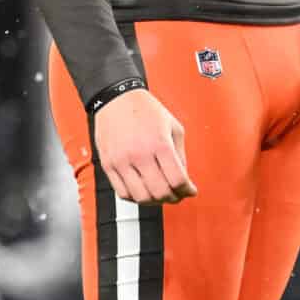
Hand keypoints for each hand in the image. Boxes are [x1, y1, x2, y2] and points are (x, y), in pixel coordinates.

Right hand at [94, 87, 193, 202]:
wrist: (116, 97)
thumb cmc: (145, 110)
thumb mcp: (173, 126)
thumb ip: (180, 155)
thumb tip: (183, 180)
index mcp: (159, 143)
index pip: (178, 180)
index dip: (187, 190)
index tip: (190, 191)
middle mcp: (140, 154)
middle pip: (160, 192)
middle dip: (174, 198)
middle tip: (177, 195)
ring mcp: (122, 161)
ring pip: (141, 198)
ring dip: (155, 201)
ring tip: (160, 194)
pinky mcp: (108, 165)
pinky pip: (123, 193)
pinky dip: (136, 198)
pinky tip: (143, 191)